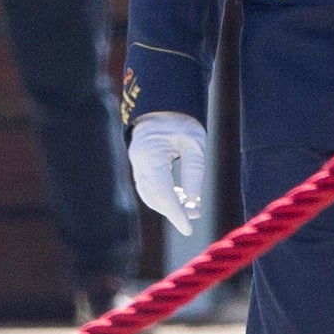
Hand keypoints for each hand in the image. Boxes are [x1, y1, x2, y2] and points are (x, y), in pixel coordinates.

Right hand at [129, 112, 208, 234]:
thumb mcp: (194, 142)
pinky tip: (181, 197)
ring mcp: (137, 164)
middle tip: (196, 216)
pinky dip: (163, 196)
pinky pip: (150, 187)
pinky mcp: (140, 165)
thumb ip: (194, 171)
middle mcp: (139, 163)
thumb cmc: (181, 120)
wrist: (162, 104)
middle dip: (174, 211)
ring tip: (192, 209)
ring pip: (150, 195)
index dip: (175, 213)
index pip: (163, 193)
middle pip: (154, 197)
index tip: (188, 229)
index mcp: (150, 155)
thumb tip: (192, 201)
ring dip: (169, 205)